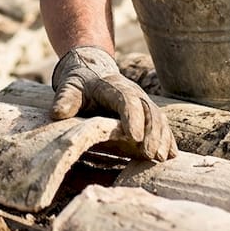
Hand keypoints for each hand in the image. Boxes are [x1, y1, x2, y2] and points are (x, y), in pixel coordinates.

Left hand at [51, 46, 176, 160]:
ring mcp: (142, 103)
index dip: (132, 118)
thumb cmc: (79, 85)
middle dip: (152, 132)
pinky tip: (172, 155)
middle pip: (148, 110)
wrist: (91, 72)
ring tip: (161, 158)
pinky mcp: (146, 114)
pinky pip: (161, 125)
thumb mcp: (69, 88)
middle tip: (152, 154)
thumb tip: (58, 113)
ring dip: (162, 137)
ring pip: (158, 118)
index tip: (134, 138)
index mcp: (113, 86)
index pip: (127, 100)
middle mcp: (133, 93)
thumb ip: (65, 99)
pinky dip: (167, 139)